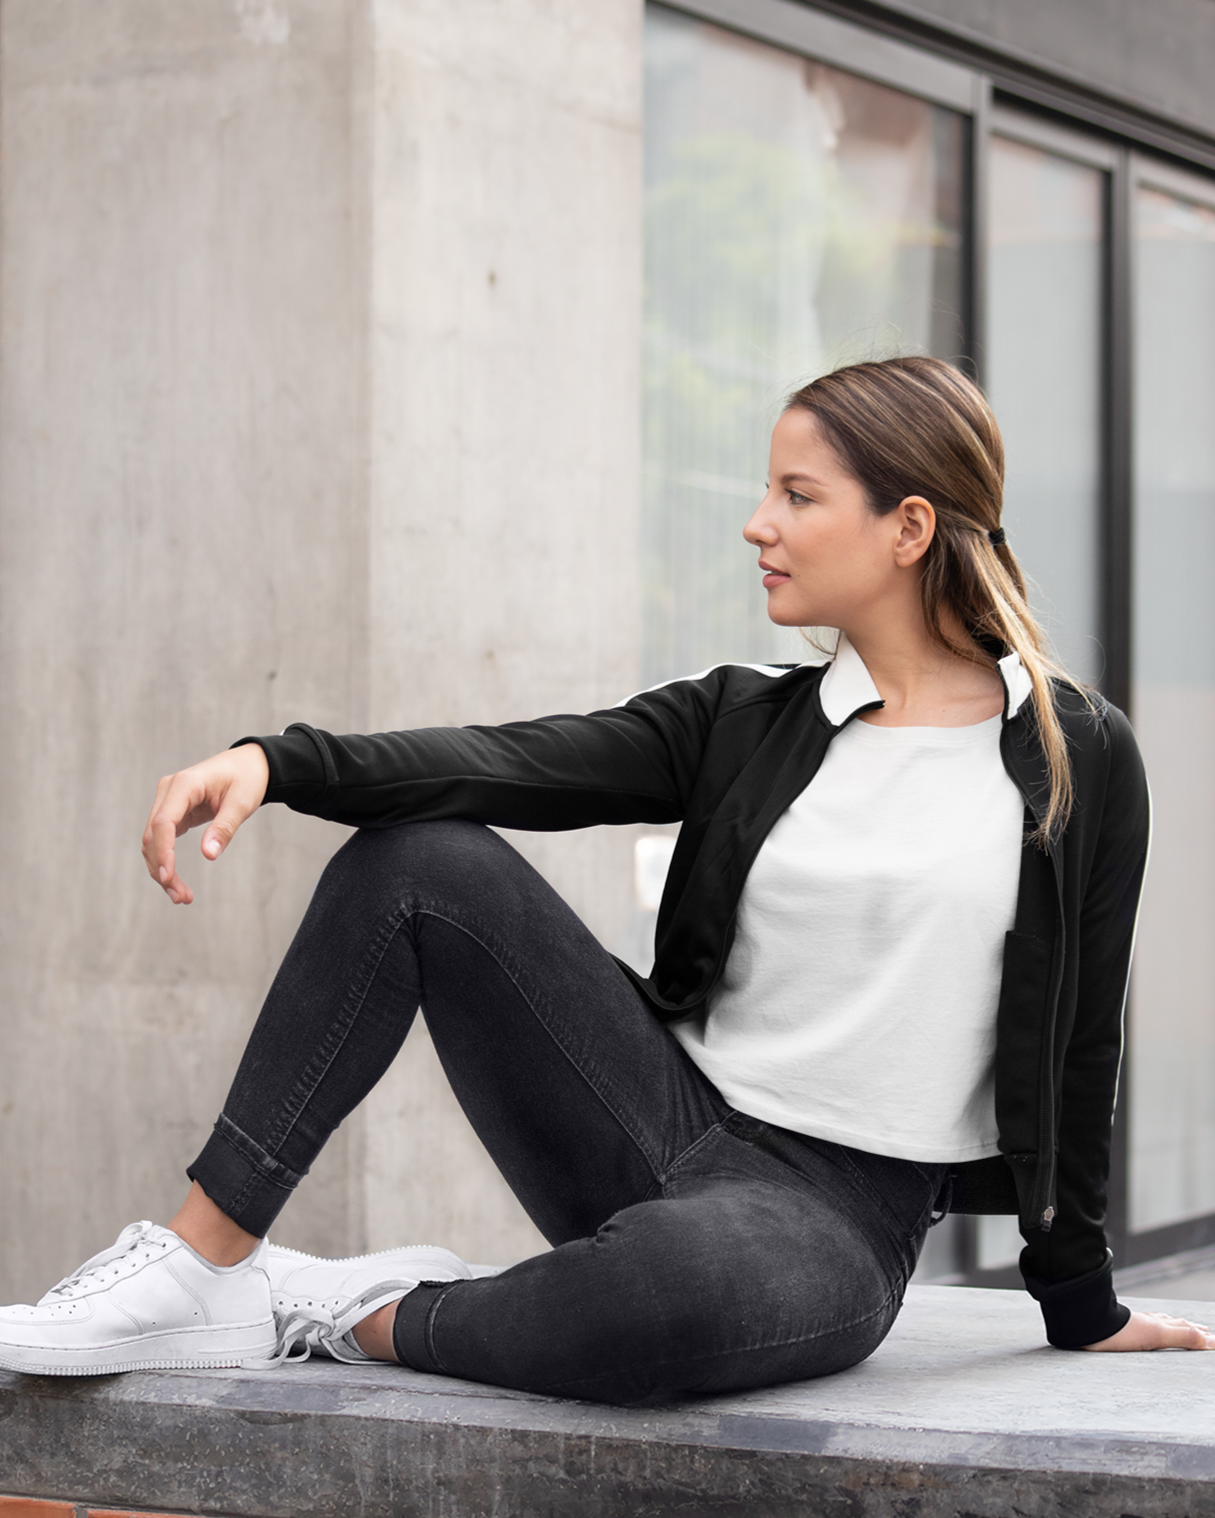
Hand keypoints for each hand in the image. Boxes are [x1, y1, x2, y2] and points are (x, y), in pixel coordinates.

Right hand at [142, 744, 269, 903]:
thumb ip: (225, 828)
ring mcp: (167, 800)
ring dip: (161, 869)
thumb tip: (208, 855)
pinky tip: (176, 881)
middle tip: (181, 898)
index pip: (163, 823)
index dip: (163, 852)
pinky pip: (161, 839)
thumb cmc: (248, 779)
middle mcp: (169, 790)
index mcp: (184, 784)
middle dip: (162, 869)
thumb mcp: (242, 803)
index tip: (168, 879)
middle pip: (153, 835)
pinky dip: (165, 861)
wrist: (250, 764)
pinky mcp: (172, 811)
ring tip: (181, 896)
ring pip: (152, 840)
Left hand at [1083, 1309, 1214, 1351]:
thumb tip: (1210, 1339)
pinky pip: (1140, 1329)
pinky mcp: (1117, 1331)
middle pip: (1171, 1324)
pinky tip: (1140, 1331)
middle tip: (1200, 1329)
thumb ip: (1182, 1336)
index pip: (1182, 1327)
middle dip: (1187, 1327)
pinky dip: (1149, 1330)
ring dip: (1169, 1326)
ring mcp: (1131, 1326)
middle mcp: (1145, 1322)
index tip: (1209, 1335)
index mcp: (1156, 1324)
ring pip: (1156, 1324)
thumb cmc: (1119, 1331)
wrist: (1086, 1324)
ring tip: (1175, 1326)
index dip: (1197, 1332)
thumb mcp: (1156, 1335)